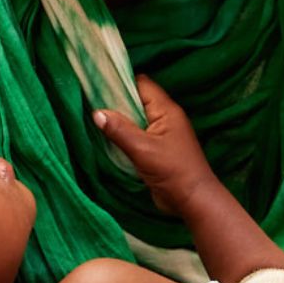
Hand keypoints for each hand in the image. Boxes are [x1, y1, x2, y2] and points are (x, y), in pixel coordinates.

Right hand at [93, 75, 219, 215]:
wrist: (193, 200)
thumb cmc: (172, 171)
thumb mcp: (142, 149)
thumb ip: (119, 130)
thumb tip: (97, 112)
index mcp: (166, 110)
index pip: (141, 84)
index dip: (121, 82)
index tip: (97, 84)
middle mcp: (164, 117)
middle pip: (137, 100)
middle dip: (115, 101)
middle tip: (90, 102)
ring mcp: (160, 133)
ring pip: (135, 118)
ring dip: (118, 120)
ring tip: (94, 118)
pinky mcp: (156, 148)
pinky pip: (136, 134)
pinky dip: (123, 134)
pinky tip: (106, 137)